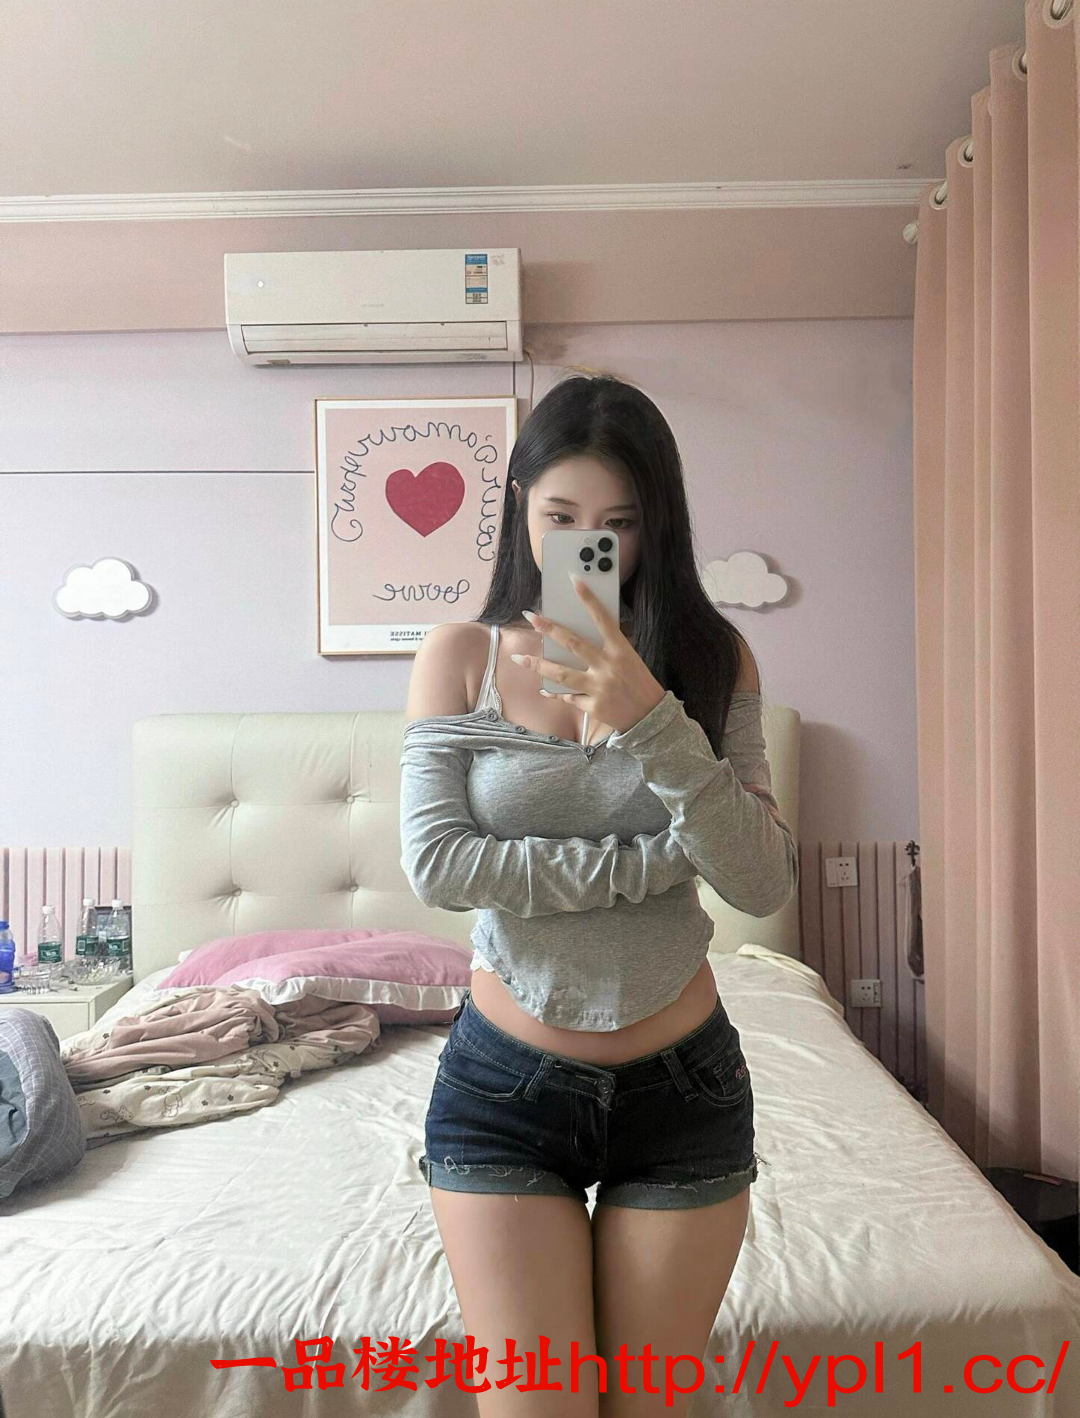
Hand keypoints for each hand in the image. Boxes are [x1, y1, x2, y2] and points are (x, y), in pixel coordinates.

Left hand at [508, 575, 665, 734]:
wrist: (650, 717)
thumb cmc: (639, 684)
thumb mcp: (629, 660)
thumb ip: (607, 649)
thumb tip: (576, 641)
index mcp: (620, 650)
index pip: (603, 619)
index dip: (589, 599)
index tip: (575, 581)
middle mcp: (608, 667)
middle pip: (573, 644)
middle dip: (549, 629)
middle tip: (530, 616)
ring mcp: (599, 687)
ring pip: (562, 674)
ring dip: (538, 666)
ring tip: (519, 658)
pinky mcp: (593, 706)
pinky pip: (568, 697)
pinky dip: (555, 694)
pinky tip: (544, 690)